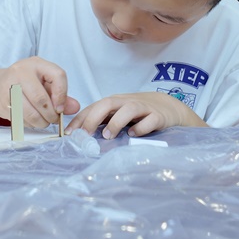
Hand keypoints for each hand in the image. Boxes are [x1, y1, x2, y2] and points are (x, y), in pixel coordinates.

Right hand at [0, 57, 79, 127]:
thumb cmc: (25, 83)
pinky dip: (29, 124)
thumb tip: (75, 107)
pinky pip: (20, 119)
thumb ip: (61, 95)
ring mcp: (9, 86)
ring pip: (29, 112)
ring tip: (44, 122)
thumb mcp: (44, 83)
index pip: (57, 76)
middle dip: (50, 114)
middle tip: (54, 120)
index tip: (61, 108)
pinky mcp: (1, 102)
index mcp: (36, 63)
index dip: (62, 95)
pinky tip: (31, 121)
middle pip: (41, 98)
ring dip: (40, 122)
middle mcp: (21, 71)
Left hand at [65, 92, 205, 138]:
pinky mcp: (158, 116)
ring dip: (116, 122)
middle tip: (85, 135)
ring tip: (107, 136)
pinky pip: (149, 120)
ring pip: (128, 109)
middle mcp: (126, 102)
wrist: (168, 108)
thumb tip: (80, 136)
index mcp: (114, 103)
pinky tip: (133, 135)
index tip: (70, 134)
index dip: (80, 119)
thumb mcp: (118, 115)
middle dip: (93, 118)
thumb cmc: (138, 113)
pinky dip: (140, 128)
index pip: (93, 107)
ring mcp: (143, 108)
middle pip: (107, 103)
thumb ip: (102, 122)